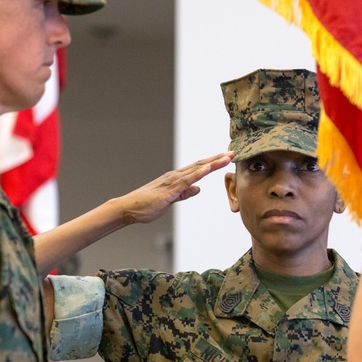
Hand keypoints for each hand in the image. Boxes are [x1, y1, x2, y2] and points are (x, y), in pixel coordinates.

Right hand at [112, 152, 232, 224]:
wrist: (128, 209)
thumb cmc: (146, 206)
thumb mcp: (171, 200)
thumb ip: (184, 194)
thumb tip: (198, 189)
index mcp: (176, 179)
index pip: (198, 168)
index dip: (213, 163)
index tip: (226, 158)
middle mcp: (175, 176)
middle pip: (200, 165)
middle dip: (217, 159)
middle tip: (233, 153)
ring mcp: (172, 181)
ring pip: (196, 169)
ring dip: (212, 163)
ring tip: (226, 157)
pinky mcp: (169, 189)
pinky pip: (186, 180)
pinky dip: (199, 173)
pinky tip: (208, 168)